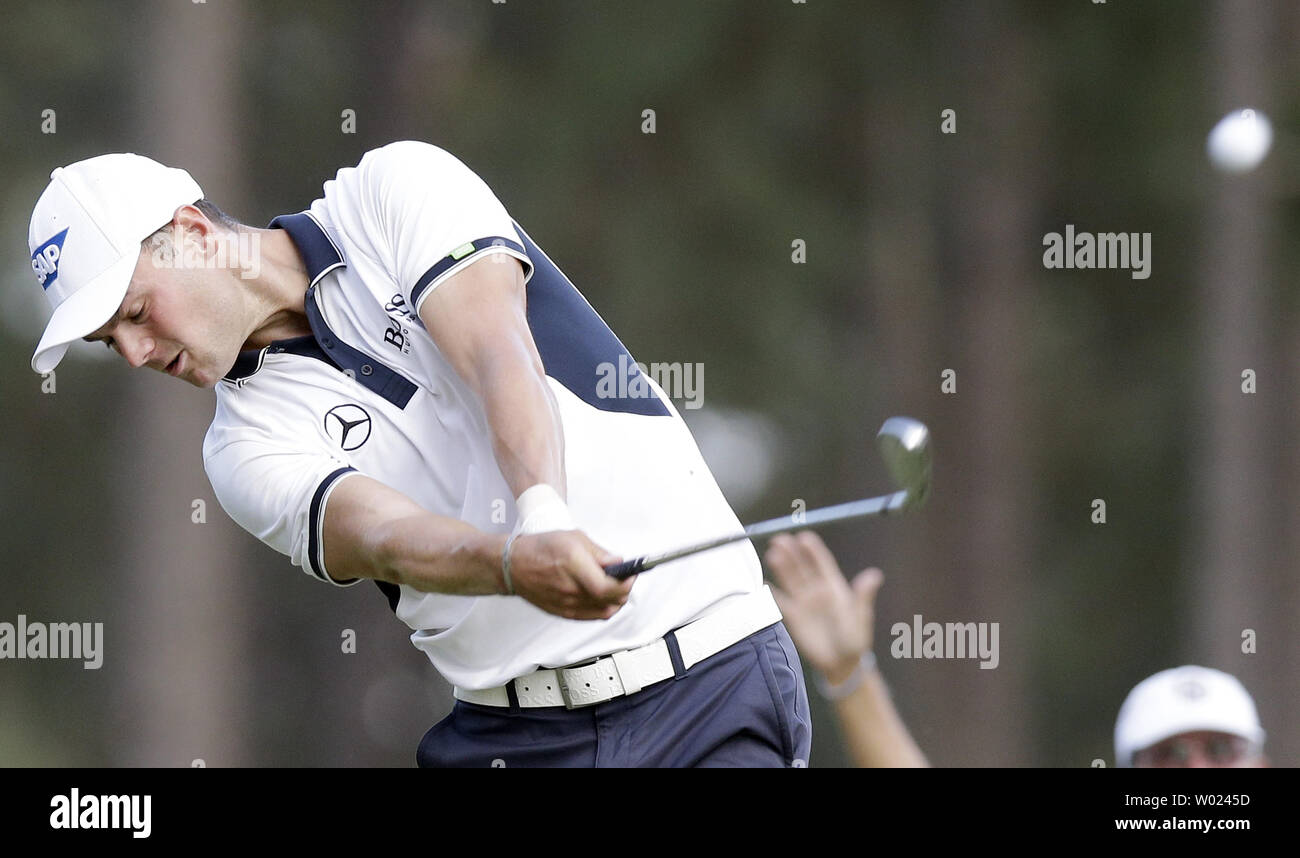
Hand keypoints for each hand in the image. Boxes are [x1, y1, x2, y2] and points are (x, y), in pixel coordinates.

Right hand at [507, 530, 634, 619]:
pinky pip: (591, 616)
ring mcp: (566, 604)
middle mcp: (570, 588)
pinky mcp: (563, 613)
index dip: (625, 583)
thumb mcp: (574, 538)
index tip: (631, 574)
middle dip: (624, 591)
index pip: (609, 587)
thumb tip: (618, 562)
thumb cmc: (540, 548)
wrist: (513, 566)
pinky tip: (602, 596)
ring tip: (615, 587)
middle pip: (610, 602)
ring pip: (603, 612)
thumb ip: (599, 553)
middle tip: (625, 579)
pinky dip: (602, 608)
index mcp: (574, 565)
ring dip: (615, 601)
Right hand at [765, 531, 882, 684]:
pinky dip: (771, 593)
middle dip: (792, 552)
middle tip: (781, 540)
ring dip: (781, 567)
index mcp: (835, 588)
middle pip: (802, 567)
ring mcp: (804, 603)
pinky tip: (763, 583)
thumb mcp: (861, 617)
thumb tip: (874, 575)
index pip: (822, 563)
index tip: (804, 537)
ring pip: (790, 580)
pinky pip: (780, 602)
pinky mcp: (793, 617)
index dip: (813, 550)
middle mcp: (817, 591)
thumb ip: (863, 596)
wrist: (842, 664)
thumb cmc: (855, 640)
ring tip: (772, 554)